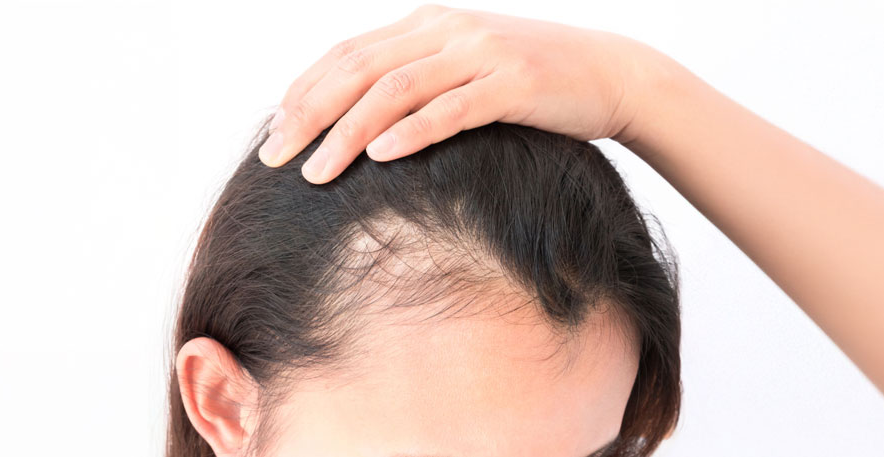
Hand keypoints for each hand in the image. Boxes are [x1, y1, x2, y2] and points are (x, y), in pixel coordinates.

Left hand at [257, 4, 673, 183]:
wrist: (610, 72)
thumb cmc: (531, 82)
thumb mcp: (464, 68)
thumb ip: (416, 79)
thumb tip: (361, 122)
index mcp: (426, 24)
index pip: (346, 54)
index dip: (303, 93)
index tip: (273, 134)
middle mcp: (446, 30)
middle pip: (358, 70)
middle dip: (308, 114)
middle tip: (274, 157)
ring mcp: (480, 53)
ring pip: (395, 90)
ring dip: (349, 132)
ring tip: (316, 172)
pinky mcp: (513, 83)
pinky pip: (452, 108)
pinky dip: (412, 131)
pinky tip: (381, 156)